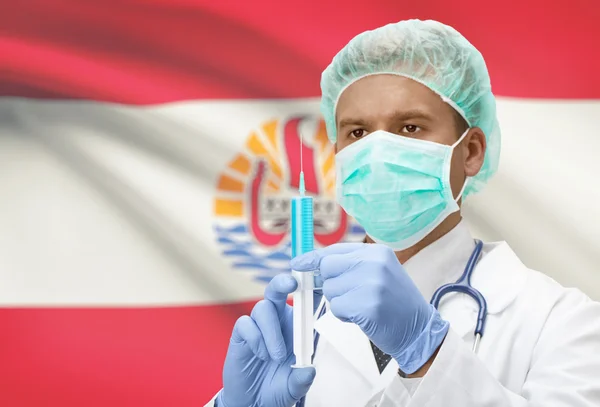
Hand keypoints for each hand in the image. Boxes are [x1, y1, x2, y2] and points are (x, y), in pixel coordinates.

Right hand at [218, 274, 316, 406]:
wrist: (254, 401)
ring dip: (272, 332)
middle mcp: (277, 319)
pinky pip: (246, 324)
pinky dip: (255, 338)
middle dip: (284, 282)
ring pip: (263, 307)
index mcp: (296, 325)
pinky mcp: (241, 334)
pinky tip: (260, 354)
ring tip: (275, 357)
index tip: (315, 278)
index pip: (303, 300)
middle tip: (291, 284)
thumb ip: (302, 379)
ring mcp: (258, 325)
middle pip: (277, 289)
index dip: (308, 285)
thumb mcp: (295, 387)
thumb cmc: (278, 387)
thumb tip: (309, 371)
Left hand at [290, 243, 448, 373]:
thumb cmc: (394, 303)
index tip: (298, 263)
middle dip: (331, 284)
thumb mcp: (378, 273)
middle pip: (328, 267)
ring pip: (331, 289)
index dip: (313, 258)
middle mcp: (375, 263)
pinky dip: (344, 316)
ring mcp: (372, 283)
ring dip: (339, 302)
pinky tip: (362, 317)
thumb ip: (351, 265)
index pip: (335, 250)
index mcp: (377, 252)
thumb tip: (312, 264)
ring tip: (362, 306)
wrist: (419, 329)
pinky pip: (337, 308)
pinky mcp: (368, 305)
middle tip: (349, 295)